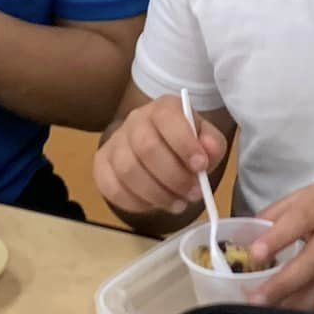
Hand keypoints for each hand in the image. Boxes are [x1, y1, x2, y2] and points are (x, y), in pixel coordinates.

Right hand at [92, 94, 225, 218]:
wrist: (159, 151)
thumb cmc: (185, 146)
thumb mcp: (206, 141)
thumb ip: (212, 144)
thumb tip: (208, 150)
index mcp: (163, 109)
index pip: (168, 118)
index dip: (184, 144)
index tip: (201, 166)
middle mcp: (135, 121)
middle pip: (146, 148)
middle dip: (174, 177)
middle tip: (193, 193)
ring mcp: (114, 143)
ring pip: (128, 171)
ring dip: (157, 194)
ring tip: (178, 202)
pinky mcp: (102, 166)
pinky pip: (112, 189)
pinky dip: (136, 203)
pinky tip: (154, 204)